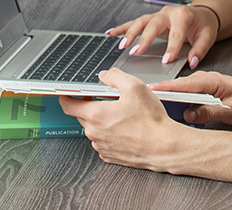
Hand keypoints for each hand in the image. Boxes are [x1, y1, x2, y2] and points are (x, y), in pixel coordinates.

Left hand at [59, 68, 186, 171]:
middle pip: (81, 115)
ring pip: (93, 129)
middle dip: (89, 105)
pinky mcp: (110, 156)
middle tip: (105, 98)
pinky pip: (103, 141)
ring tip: (120, 114)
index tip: (68, 92)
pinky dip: (109, 133)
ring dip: (100, 120)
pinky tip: (124, 128)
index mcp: (95, 115)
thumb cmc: (151, 121)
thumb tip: (104, 75)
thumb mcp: (134, 87)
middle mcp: (94, 133)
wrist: (164, 147)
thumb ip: (115, 76)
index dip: (67, 95)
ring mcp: (102, 146)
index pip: (68, 105)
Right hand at [107, 3, 219, 70]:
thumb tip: (192, 62)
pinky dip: (122, 28)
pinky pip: (134, 22)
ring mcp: (158, 15)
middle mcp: (168, 13)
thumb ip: (200, 50)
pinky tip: (111, 33)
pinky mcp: (151, 18)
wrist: (201, 13)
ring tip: (122, 46)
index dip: (171, 47)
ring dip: (129, 33)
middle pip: (153, 25)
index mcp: (183, 15)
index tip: (166, 60)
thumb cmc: (203, 25)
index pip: (176, 33)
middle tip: (136, 52)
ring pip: (141, 22)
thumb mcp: (208, 36)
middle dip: (144, 39)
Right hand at [150, 70, 231, 126]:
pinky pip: (187, 92)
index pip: (185, 84)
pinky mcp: (204, 88)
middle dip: (162, 90)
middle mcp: (206, 78)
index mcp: (212, 81)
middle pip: (179, 84)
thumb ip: (211, 113)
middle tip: (144, 99)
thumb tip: (189, 114)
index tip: (151, 90)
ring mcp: (205, 82)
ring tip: (153, 104)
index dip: (167, 88)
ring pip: (182, 88)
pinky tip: (170, 106)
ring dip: (169, 94)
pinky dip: (177, 97)